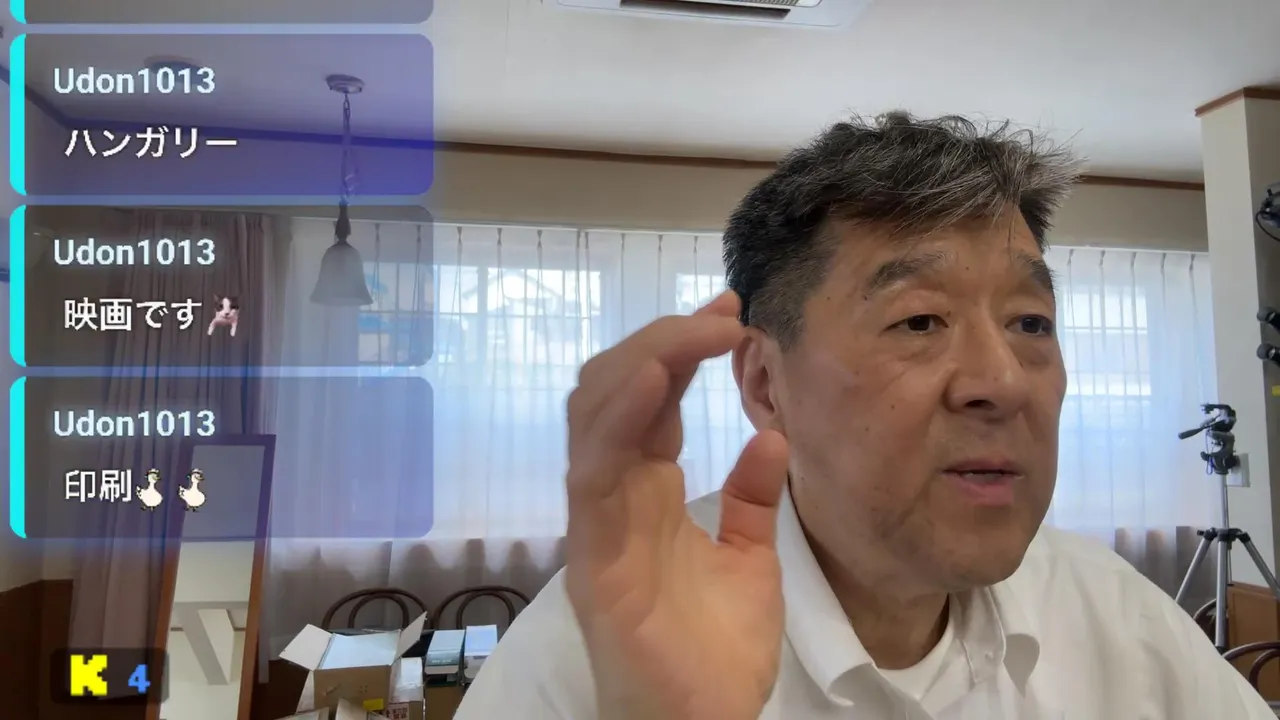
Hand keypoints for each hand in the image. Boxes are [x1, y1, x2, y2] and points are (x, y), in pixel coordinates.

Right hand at [564, 291, 790, 719]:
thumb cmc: (715, 656)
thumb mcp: (749, 560)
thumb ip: (751, 500)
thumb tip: (771, 437)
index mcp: (645, 493)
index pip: (649, 400)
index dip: (682, 349)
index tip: (733, 316)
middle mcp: (613, 496)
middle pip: (612, 391)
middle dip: (661, 341)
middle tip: (721, 316)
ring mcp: (597, 523)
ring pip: (593, 416)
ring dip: (643, 363)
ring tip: (697, 335)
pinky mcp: (593, 557)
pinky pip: (592, 475)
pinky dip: (619, 419)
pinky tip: (656, 382)